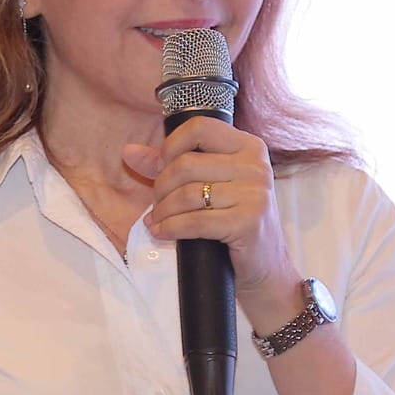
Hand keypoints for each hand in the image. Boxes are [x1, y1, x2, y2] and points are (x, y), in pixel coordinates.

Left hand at [123, 116, 300, 306]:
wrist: (265, 266)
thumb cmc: (234, 221)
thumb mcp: (209, 185)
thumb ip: (170, 164)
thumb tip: (129, 151)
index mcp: (248, 147)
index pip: (199, 127)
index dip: (171, 146)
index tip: (162, 167)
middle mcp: (255, 166)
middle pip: (186, 164)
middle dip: (161, 187)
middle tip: (158, 204)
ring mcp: (254, 194)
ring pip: (186, 194)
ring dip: (163, 211)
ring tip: (158, 220)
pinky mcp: (248, 222)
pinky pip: (194, 222)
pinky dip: (171, 228)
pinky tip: (163, 233)